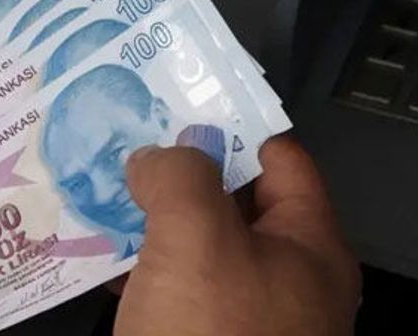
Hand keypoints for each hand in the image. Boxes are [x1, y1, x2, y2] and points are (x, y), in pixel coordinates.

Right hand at [114, 138, 359, 335]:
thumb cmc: (215, 334)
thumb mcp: (197, 236)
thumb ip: (181, 176)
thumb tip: (156, 159)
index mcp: (311, 247)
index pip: (279, 158)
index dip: (229, 125)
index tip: (175, 105)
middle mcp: (290, 282)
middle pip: (236, 203)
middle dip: (182, 175)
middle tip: (130, 147)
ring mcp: (252, 319)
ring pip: (201, 250)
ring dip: (155, 224)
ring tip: (106, 196)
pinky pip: (179, 294)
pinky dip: (145, 273)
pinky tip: (105, 260)